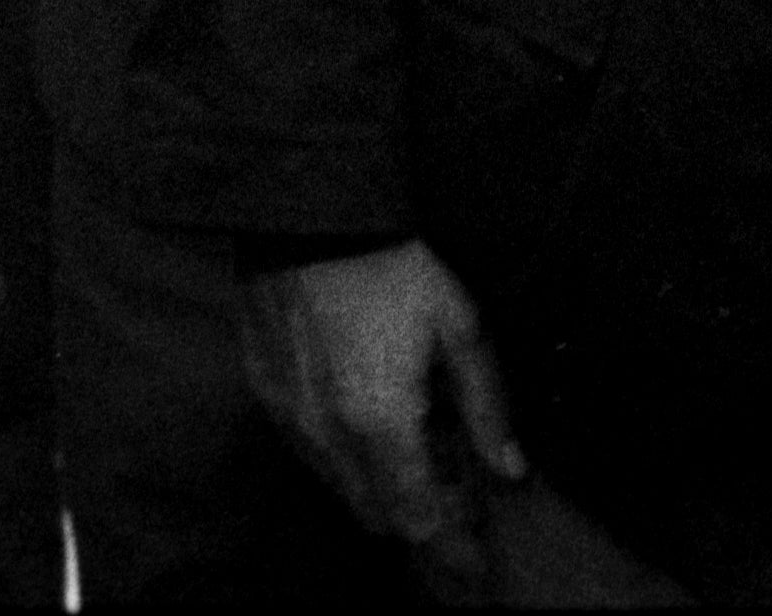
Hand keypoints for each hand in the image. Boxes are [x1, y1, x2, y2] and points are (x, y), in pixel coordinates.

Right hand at [237, 238, 522, 576]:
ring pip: (337, 486)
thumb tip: (508, 467)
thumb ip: (486, 407)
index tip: (475, 556)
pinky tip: (362, 415)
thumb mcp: (458, 329)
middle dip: (416, 514)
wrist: (307, 214)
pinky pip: (306, 448)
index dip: (450, 546)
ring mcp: (288, 415)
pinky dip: (340, 452)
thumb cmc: (390, 267)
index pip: (416, 519)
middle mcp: (327, 434)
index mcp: (381, 423)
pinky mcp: (263, 390)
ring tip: (410, 443)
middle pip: (374, 514)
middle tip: (451, 484)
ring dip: (376, 484)